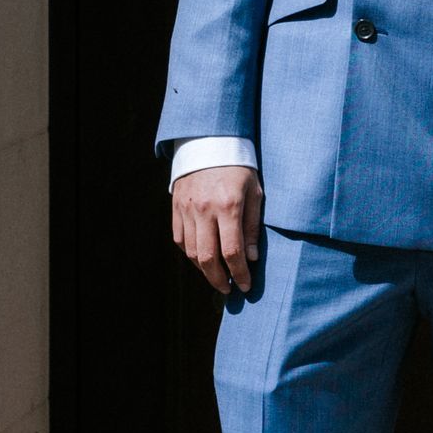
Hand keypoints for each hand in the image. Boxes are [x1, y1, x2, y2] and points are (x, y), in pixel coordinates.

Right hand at [172, 164, 262, 296]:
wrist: (210, 143)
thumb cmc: (239, 168)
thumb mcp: (255, 193)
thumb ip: (252, 226)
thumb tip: (250, 257)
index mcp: (229, 206)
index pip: (232, 251)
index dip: (239, 273)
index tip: (245, 285)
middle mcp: (205, 210)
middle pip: (208, 257)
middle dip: (219, 279)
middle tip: (228, 289)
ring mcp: (188, 210)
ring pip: (192, 251)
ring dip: (204, 270)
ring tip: (217, 277)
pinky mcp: (177, 208)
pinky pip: (180, 239)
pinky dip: (190, 254)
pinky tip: (202, 259)